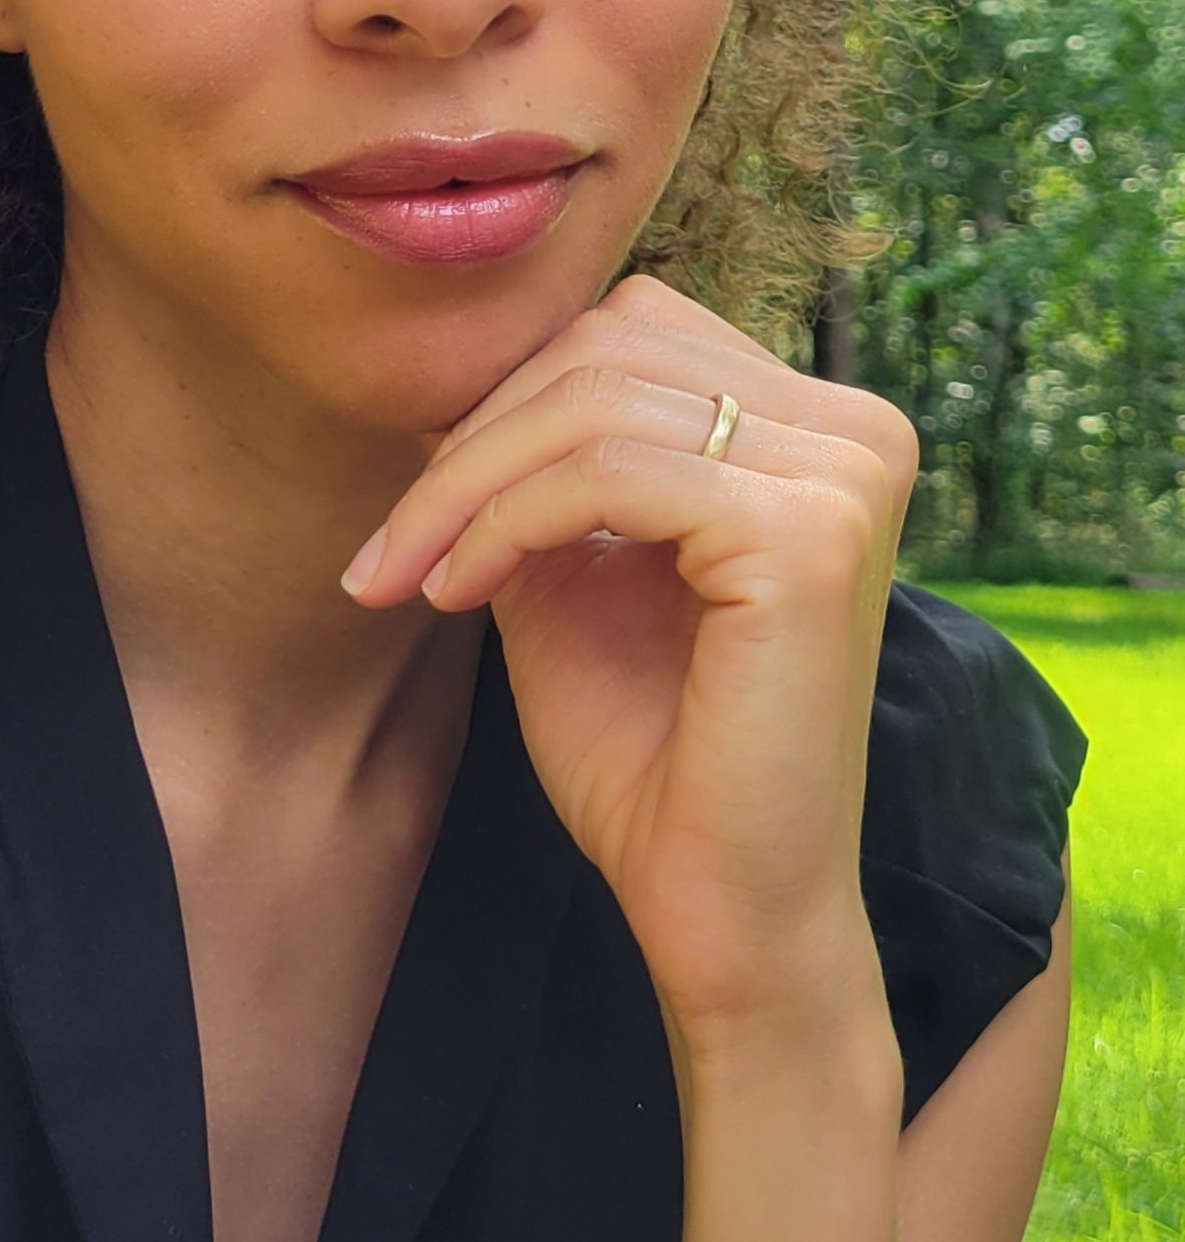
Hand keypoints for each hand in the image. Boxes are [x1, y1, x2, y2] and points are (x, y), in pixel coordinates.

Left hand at [341, 276, 922, 1049]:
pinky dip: (505, 522)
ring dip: (466, 487)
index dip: (503, 401)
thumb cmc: (651, 756)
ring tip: (409, 577)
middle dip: (472, 439)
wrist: (721, 909)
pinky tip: (460, 594)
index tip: (413, 511)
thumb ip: (540, 467)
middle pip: (608, 344)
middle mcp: (857, 429)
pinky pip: (607, 472)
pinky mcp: (809, 534)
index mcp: (815, 428)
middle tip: (385, 552)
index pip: (628, 332)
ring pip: (596, 400)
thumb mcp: (573, 573)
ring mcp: (846, 474)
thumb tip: (448, 386)